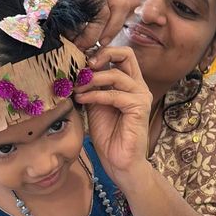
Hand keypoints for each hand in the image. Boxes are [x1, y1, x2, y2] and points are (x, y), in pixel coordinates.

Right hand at [31, 0, 129, 48]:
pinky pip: (60, 0)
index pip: (119, 6)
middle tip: (82, 47)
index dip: (114, 28)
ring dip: (78, 27)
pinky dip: (58, 17)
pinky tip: (53, 25)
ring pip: (87, 2)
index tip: (102, 44)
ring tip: (69, 39)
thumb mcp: (74, 13)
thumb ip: (89, 24)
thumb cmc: (50, 0)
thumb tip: (100, 46)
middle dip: (94, 34)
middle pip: (104, 8)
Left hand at [74, 46, 151, 182]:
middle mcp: (138, 86)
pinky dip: (94, 95)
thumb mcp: (95, 106)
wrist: (119, 162)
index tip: (81, 62)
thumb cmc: (108, 136)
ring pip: (116, 74)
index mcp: (129, 83)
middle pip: (126, 53)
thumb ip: (91, 88)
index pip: (121, 55)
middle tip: (83, 66)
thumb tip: (75, 71)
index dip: (100, 52)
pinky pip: (114, 95)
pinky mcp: (139, 107)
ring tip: (76, 89)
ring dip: (91, 80)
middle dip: (102, 55)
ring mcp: (141, 96)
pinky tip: (82, 100)